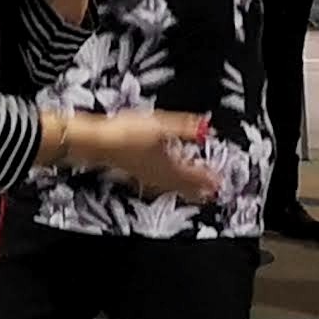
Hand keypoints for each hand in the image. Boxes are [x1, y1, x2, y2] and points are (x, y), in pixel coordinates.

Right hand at [60, 108, 214, 201]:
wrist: (98, 143)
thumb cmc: (126, 134)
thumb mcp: (162, 124)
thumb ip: (185, 127)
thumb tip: (206, 128)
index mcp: (169, 164)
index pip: (195, 174)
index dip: (208, 177)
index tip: (220, 182)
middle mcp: (159, 174)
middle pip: (184, 185)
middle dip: (198, 189)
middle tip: (211, 194)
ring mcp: (146, 176)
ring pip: (171, 187)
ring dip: (184, 190)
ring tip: (194, 194)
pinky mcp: (135, 173)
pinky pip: (157, 184)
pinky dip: (166, 185)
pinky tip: (163, 184)